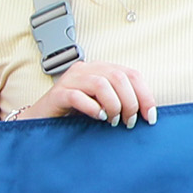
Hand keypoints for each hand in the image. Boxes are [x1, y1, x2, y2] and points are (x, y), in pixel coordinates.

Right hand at [25, 59, 153, 126]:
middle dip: (130, 103)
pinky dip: (92, 108)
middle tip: (129, 123)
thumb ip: (120, 101)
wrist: (42, 120)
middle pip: (118, 77)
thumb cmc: (74, 114)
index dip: (145, 95)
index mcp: (100, 70)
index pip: (131, 74)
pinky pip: (77, 96)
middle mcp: (86, 70)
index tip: (150, 117)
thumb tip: (146, 112)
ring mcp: (70, 80)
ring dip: (113, 105)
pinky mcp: (57, 94)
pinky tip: (98, 117)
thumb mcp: (102, 105)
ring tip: (113, 121)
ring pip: (100, 84)